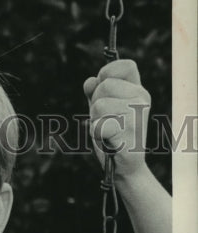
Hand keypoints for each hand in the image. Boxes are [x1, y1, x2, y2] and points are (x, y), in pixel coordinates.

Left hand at [83, 60, 150, 177]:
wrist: (125, 166)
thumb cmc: (113, 136)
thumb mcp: (102, 110)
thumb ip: (95, 92)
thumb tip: (89, 82)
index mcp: (138, 90)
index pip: (125, 66)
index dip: (107, 74)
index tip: (103, 91)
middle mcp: (142, 98)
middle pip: (105, 86)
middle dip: (95, 103)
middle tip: (105, 120)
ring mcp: (138, 115)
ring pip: (99, 106)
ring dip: (95, 120)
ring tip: (107, 131)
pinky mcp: (130, 133)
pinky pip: (98, 125)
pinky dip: (96, 134)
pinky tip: (107, 140)